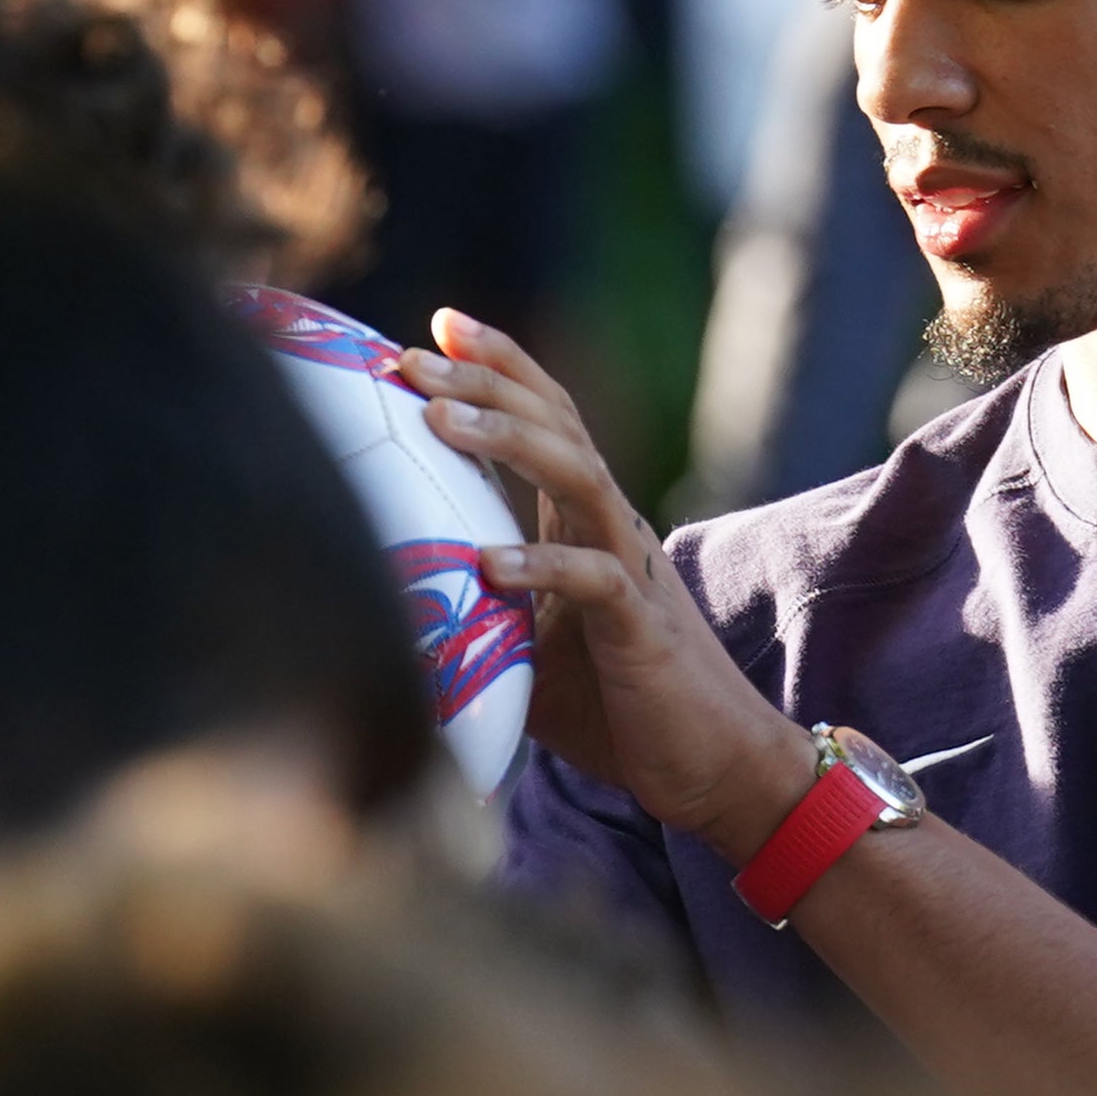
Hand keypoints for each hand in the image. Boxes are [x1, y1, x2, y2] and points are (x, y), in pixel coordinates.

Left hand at [404, 310, 815, 855]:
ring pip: (576, 476)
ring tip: (437, 421)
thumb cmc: (619, 711)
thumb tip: (383, 621)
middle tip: (412, 356)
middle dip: (484, 382)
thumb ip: (475, 619)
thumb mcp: (527, 653)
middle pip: (555, 424)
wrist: (714, 769)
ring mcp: (631, 570)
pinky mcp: (643, 627)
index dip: (500, 366)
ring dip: (506, 441)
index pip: (548, 419)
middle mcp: (612, 527)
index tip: (438, 326)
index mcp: (587, 523)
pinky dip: (541, 567)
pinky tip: (486, 566)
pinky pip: (594, 580)